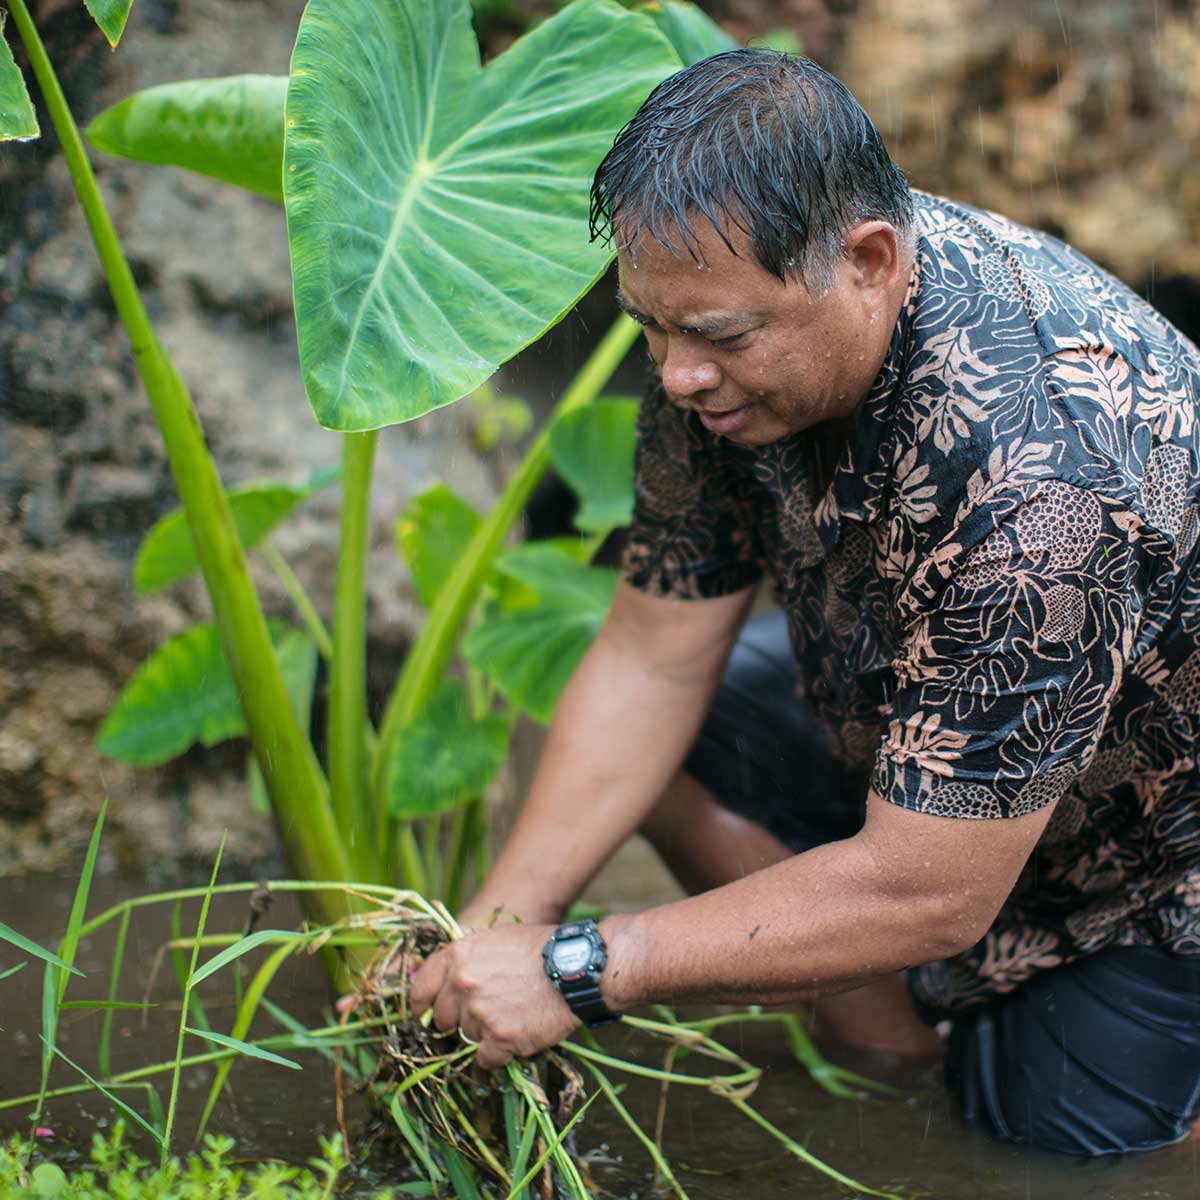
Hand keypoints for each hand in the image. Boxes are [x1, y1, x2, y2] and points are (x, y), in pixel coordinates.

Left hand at [409, 923, 578, 1069]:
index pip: (420, 989)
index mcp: (458, 956)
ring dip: (485, 1033)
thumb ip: (465, 961)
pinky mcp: (499, 1038)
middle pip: (443, 1018)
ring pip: (467, 1037)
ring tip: (512, 1015)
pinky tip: (517, 1036)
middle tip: (487, 1012)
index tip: (425, 1014)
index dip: (421, 1005)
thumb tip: (444, 983)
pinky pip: (486, 1059)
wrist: (575, 967)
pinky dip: (499, 1053)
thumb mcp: (495, 940)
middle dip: (461, 1019)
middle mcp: (462, 984)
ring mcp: (479, 1013)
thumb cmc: (538, 949)